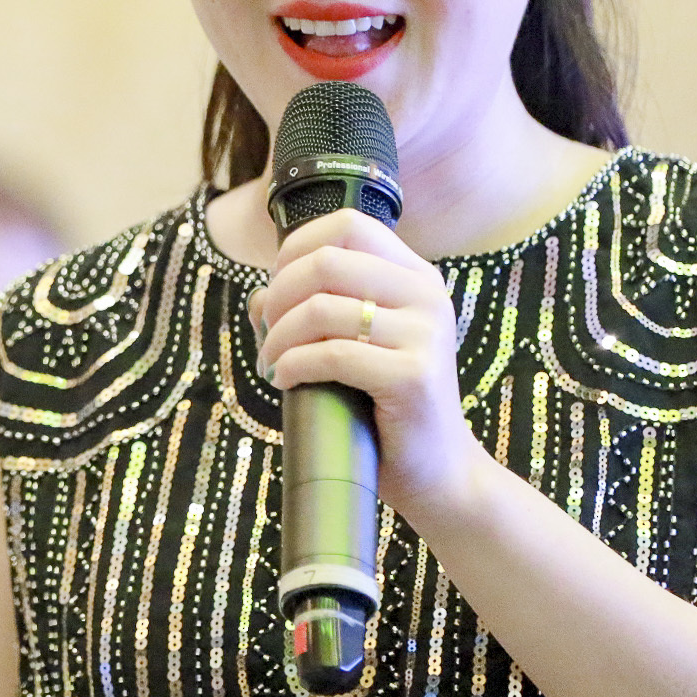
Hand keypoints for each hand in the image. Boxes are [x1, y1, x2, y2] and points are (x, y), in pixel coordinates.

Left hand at [250, 209, 482, 519]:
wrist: (438, 472)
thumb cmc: (385, 407)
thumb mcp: (354, 345)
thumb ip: (312, 310)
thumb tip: (259, 295)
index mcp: (417, 277)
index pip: (347, 225)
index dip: (296, 248)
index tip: (278, 290)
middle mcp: (427, 295)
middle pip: (325, 261)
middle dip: (278, 296)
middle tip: (268, 334)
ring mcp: (424, 334)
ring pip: (320, 308)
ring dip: (278, 338)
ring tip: (272, 363)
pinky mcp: (412, 376)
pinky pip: (330, 354)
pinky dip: (292, 366)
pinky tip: (286, 382)